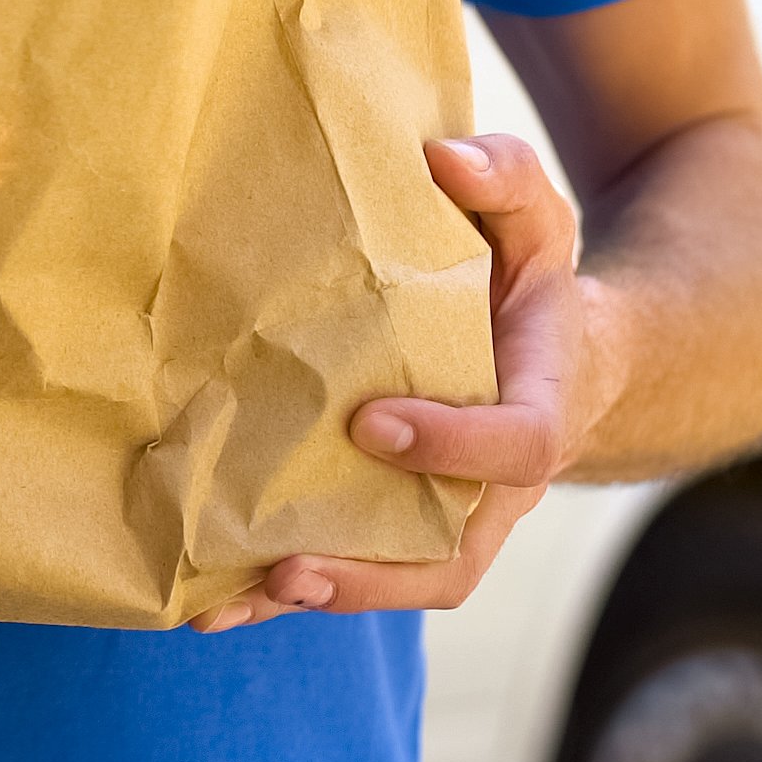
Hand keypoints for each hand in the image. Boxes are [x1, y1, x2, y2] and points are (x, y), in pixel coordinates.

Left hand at [191, 133, 596, 630]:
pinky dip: (282, 594)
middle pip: (451, 556)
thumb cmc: (531, 281)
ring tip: (235, 594)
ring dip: (318, 595)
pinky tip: (209, 602)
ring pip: (398, 579)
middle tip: (292, 563)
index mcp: (539, 409)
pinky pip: (354, 571)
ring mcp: (450, 515)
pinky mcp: (401, 524)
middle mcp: (497, 487)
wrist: (553, 354)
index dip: (451, 445)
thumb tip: (445, 159)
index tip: (371, 422)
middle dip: (373, 572)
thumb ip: (505, 179)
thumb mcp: (536, 218)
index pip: (515, 446)